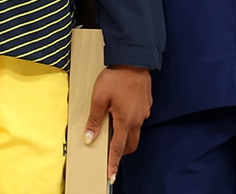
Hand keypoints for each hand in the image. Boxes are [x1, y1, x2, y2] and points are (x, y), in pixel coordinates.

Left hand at [84, 65, 151, 184]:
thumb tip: (89, 138)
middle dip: (122, 151)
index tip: (111, 176)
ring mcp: (143, 112)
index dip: (113, 163)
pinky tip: (121, 111)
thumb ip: (95, 120)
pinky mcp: (146, 104)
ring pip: (135, 131)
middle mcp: (137, 120)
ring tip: (113, 127)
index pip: (118, 149)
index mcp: (125, 121)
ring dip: (126, 135)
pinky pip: (138, 119)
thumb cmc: (115, 78)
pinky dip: (130, 121)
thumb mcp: (99, 98)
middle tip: (111, 152)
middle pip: (130, 144)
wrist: (134, 61)